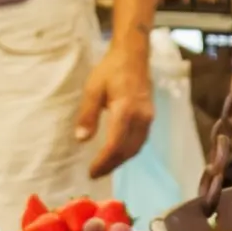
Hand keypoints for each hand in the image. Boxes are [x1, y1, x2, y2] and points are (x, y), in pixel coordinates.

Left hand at [71, 35, 156, 174]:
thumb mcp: (93, 89)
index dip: (103, 161)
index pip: (115, 144)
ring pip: (136, 148)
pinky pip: (140, 141)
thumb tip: (81, 140)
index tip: (91, 172)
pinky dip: (128, 152)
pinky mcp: (150, 117)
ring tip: (105, 167)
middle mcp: (140, 117)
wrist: (133, 56)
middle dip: (111, 165)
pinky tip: (118, 153)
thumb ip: (88, 115)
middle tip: (95, 174)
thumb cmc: (110, 70)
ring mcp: (148, 118)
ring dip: (120, 161)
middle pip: (127, 150)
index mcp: (125, 110)